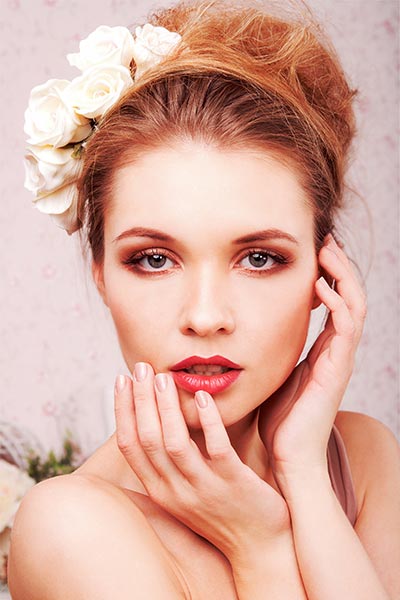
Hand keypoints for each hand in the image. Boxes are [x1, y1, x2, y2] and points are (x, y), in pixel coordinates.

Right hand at [114, 364, 290, 559]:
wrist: (260, 546)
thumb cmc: (222, 511)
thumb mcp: (185, 491)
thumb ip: (169, 461)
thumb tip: (156, 419)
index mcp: (161, 491)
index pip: (131, 446)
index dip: (122, 410)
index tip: (122, 380)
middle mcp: (176, 491)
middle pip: (148, 440)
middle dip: (141, 400)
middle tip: (141, 368)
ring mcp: (204, 489)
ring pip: (175, 443)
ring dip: (166, 407)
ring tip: (164, 377)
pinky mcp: (234, 484)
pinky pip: (216, 448)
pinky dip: (207, 420)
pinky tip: (203, 396)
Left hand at [257, 234, 366, 486]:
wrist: (290, 459)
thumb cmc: (278, 421)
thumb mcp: (272, 377)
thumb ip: (268, 355)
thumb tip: (242, 336)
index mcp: (321, 350)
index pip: (332, 303)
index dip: (327, 274)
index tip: (311, 251)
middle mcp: (335, 351)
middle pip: (348, 296)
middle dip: (338, 266)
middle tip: (324, 240)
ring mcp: (339, 359)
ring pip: (354, 305)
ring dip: (342, 274)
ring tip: (327, 250)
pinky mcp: (337, 369)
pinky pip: (347, 327)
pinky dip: (336, 302)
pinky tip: (320, 286)